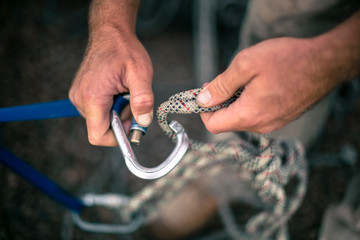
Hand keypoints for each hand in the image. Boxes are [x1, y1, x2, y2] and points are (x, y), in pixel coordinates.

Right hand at [69, 28, 153, 145]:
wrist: (110, 33)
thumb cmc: (124, 50)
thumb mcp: (140, 73)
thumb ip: (143, 100)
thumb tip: (144, 122)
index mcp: (92, 98)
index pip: (98, 136)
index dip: (117, 138)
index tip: (131, 124)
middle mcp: (80, 99)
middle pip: (102, 128)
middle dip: (121, 119)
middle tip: (130, 97)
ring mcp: (79, 96)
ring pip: (101, 119)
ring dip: (117, 111)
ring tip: (123, 89)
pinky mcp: (81, 93)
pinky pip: (98, 109)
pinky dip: (111, 104)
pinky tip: (116, 88)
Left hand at [197, 37, 337, 133]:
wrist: (326, 63)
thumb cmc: (287, 60)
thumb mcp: (246, 65)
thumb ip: (221, 85)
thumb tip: (202, 100)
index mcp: (248, 116)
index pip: (213, 125)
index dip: (204, 110)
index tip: (206, 92)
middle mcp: (261, 126)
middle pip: (228, 121)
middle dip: (221, 102)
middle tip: (226, 79)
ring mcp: (274, 124)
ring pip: (243, 118)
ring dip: (237, 101)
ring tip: (247, 79)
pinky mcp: (283, 118)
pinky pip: (258, 115)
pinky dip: (251, 102)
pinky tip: (261, 84)